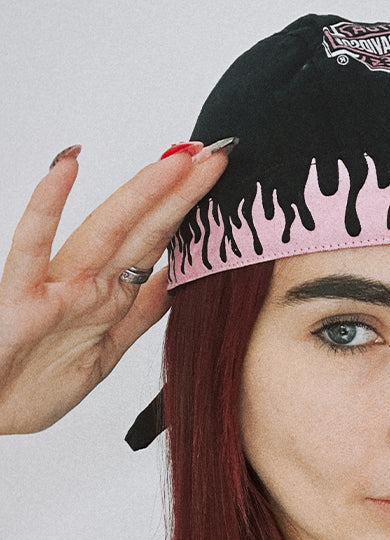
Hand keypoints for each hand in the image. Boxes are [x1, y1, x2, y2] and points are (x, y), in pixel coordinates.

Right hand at [0, 141, 231, 433]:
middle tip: (217, 154)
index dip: (190, 212)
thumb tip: (181, 281)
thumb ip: (141, 314)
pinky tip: (67, 166)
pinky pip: (32, 247)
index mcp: (110, 297)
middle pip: (143, 230)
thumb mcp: (106, 351)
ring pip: (104, 231)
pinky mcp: (20, 298)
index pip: (158, 245)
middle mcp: (88, 284)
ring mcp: (55, 287)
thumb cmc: (33, 385)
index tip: (220, 178)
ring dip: (141, 193)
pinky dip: (47, 206)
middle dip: (180, 192)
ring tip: (176, 160)